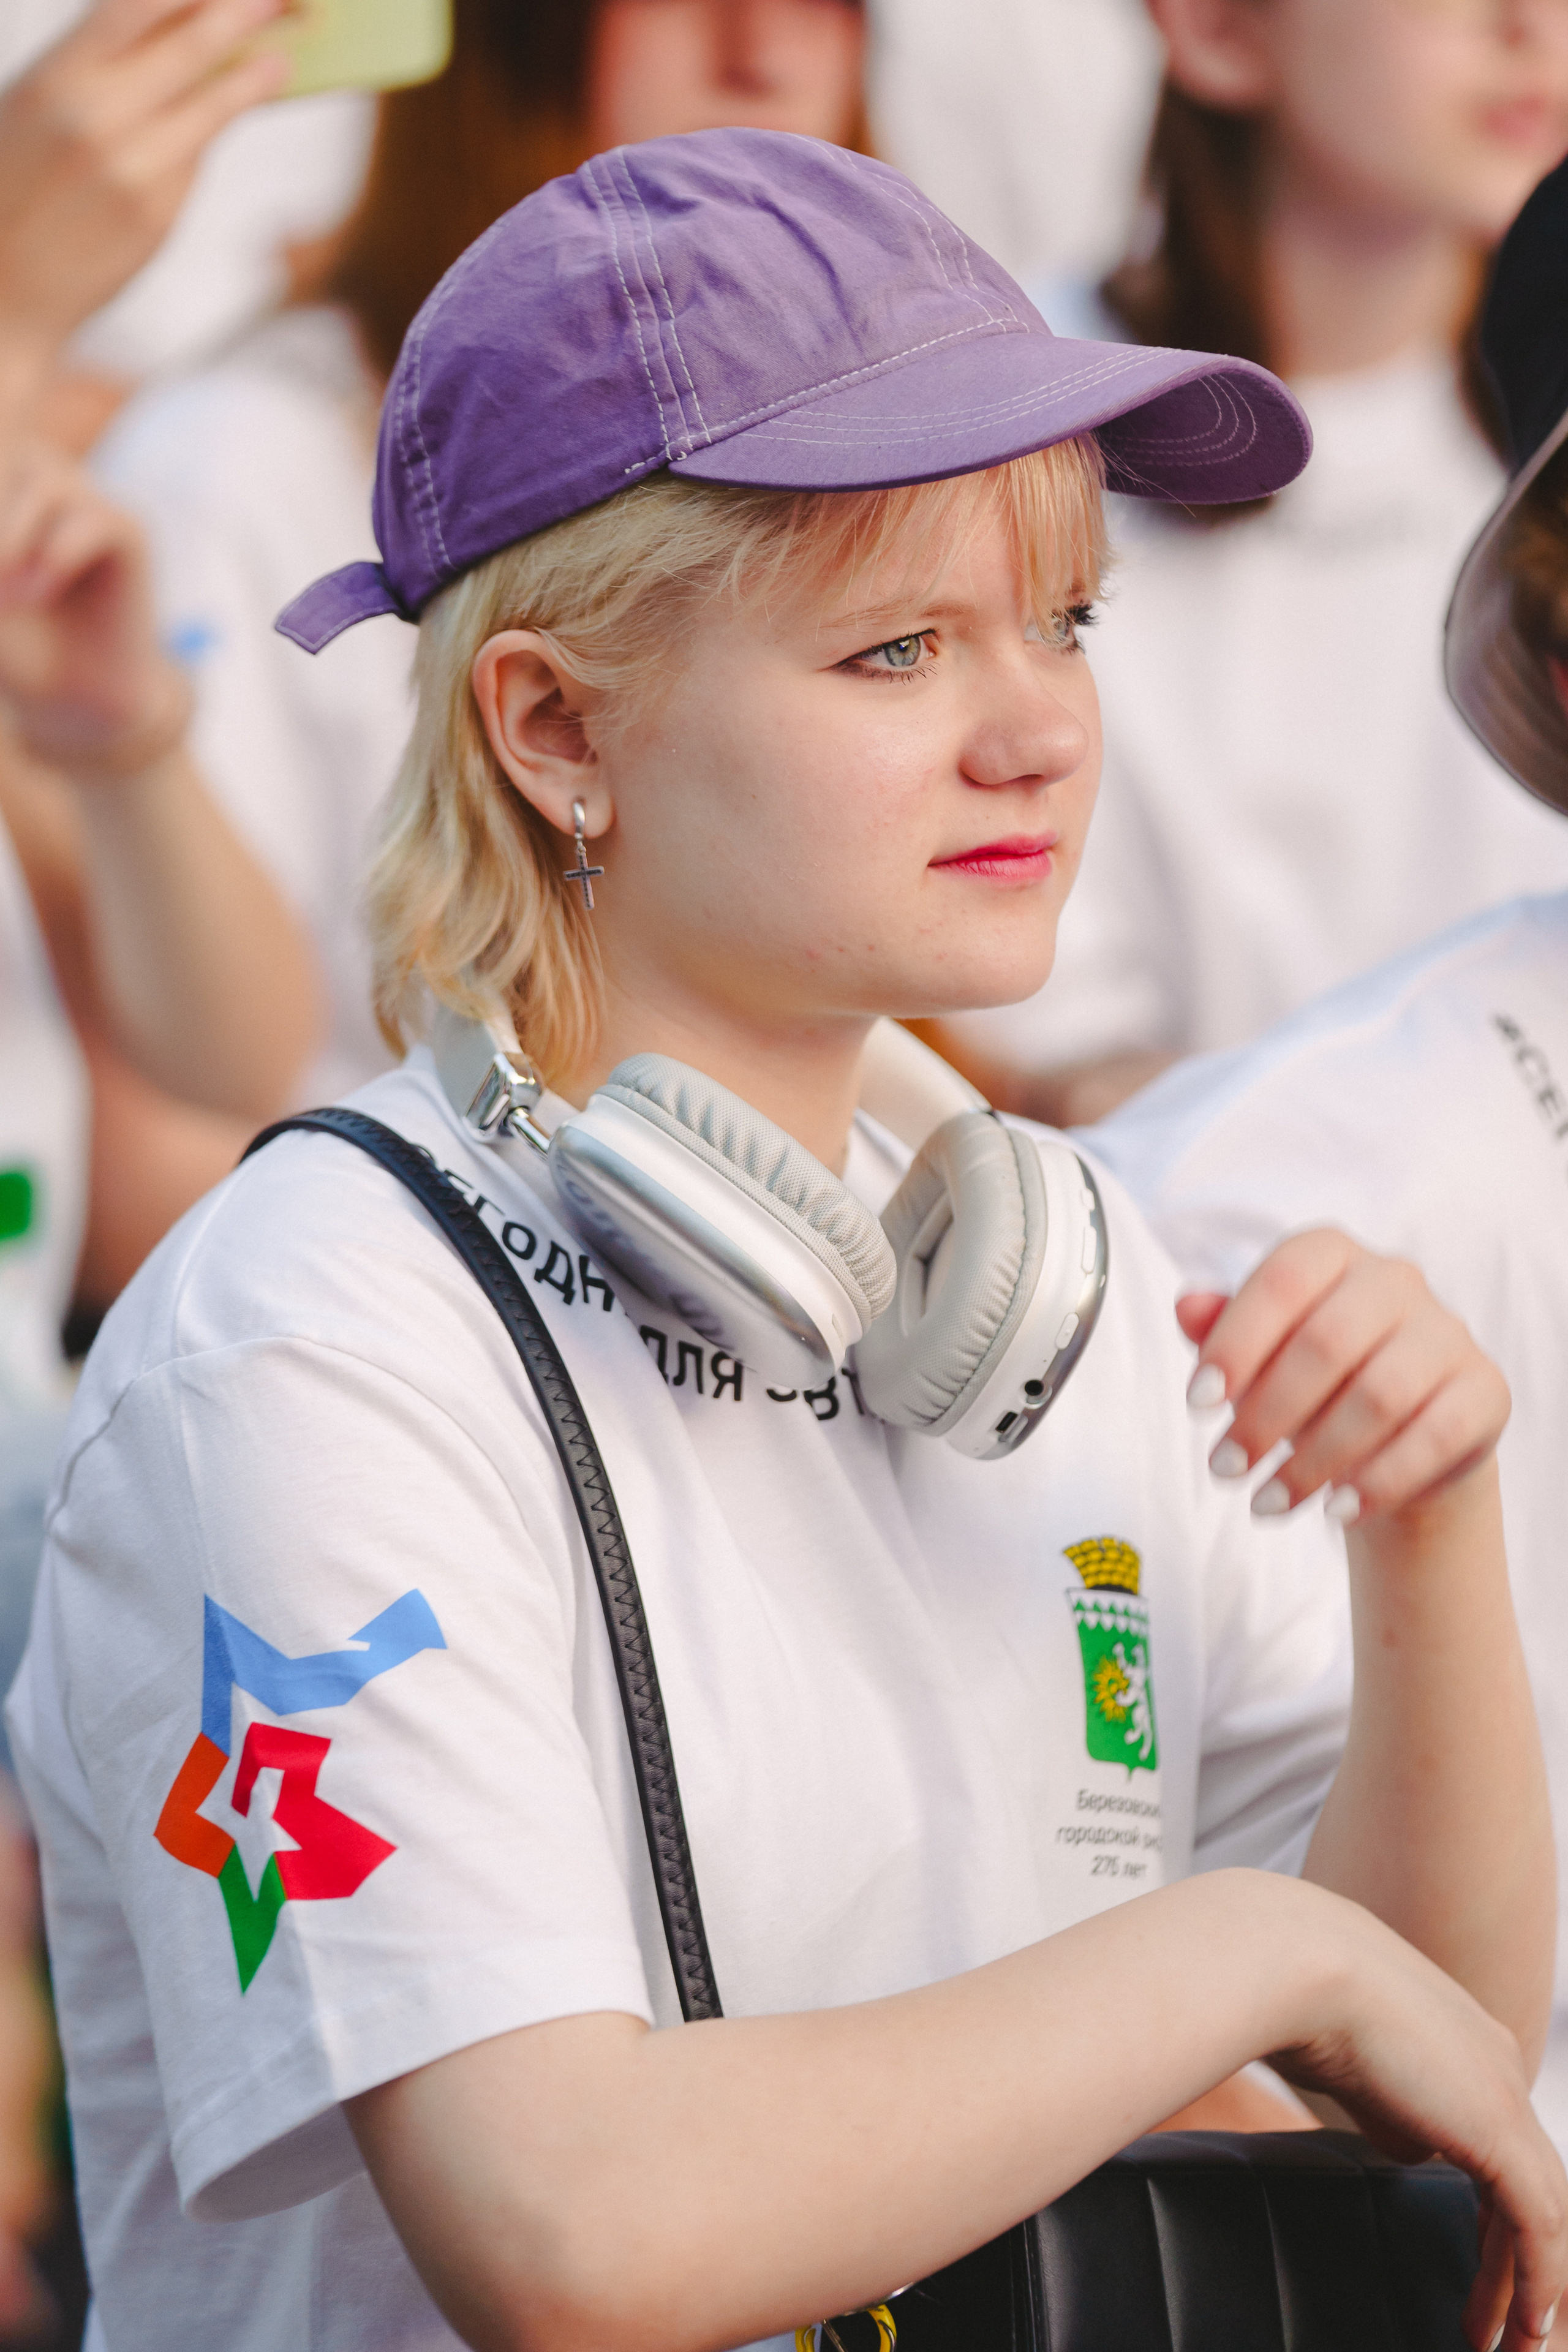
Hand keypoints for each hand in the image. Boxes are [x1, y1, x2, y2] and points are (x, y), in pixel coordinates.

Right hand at [0, 0, 289, 371]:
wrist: (5, 287)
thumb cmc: (17, 182)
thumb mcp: (39, 105)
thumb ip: (99, 64)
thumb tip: (177, 26)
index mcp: (57, 78)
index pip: (137, 5)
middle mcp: (97, 119)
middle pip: (188, 47)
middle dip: (243, 14)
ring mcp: (132, 170)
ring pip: (209, 109)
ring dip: (253, 79)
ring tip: (281, 61)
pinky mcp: (157, 215)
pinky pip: (195, 159)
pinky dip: (213, 130)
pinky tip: (231, 111)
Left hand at [0, 440, 188, 781]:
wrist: (73, 700)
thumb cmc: (16, 646)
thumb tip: (20, 547)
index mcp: (5, 489)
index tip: (1, 586)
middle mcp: (44, 482)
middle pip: (8, 457)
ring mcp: (89, 500)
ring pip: (43, 479)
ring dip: (15, 536)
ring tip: (13, 597)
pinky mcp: (129, 530)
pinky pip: (93, 520)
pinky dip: (60, 557)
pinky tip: (43, 593)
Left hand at [1178, 1229, 1508, 1526]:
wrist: (1399, 1434)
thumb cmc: (1311, 1383)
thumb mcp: (1259, 1355)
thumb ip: (1223, 1329)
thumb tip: (1188, 1306)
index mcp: (1332, 1253)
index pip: (1282, 1281)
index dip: (1236, 1342)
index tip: (1198, 1404)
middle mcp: (1396, 1279)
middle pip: (1327, 1343)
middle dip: (1266, 1414)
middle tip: (1225, 1470)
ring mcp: (1448, 1332)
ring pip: (1380, 1395)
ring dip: (1315, 1458)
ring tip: (1267, 1502)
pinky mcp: (1485, 1388)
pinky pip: (1436, 1435)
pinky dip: (1381, 1479)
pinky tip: (1336, 1512)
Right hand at [1272, 1889, 1567, 2351]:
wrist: (1297, 1965)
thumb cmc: (1299, 1997)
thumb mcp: (1356, 2062)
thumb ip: (1393, 2107)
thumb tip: (1415, 2149)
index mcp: (1468, 2045)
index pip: (1506, 2148)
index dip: (1500, 2217)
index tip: (1484, 2268)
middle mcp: (1500, 2066)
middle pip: (1540, 2186)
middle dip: (1528, 2264)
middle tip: (1518, 2328)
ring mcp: (1505, 2096)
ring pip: (1549, 2213)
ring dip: (1535, 2288)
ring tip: (1518, 2347)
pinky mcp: (1500, 2132)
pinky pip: (1540, 2228)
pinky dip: (1537, 2283)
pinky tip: (1525, 2329)